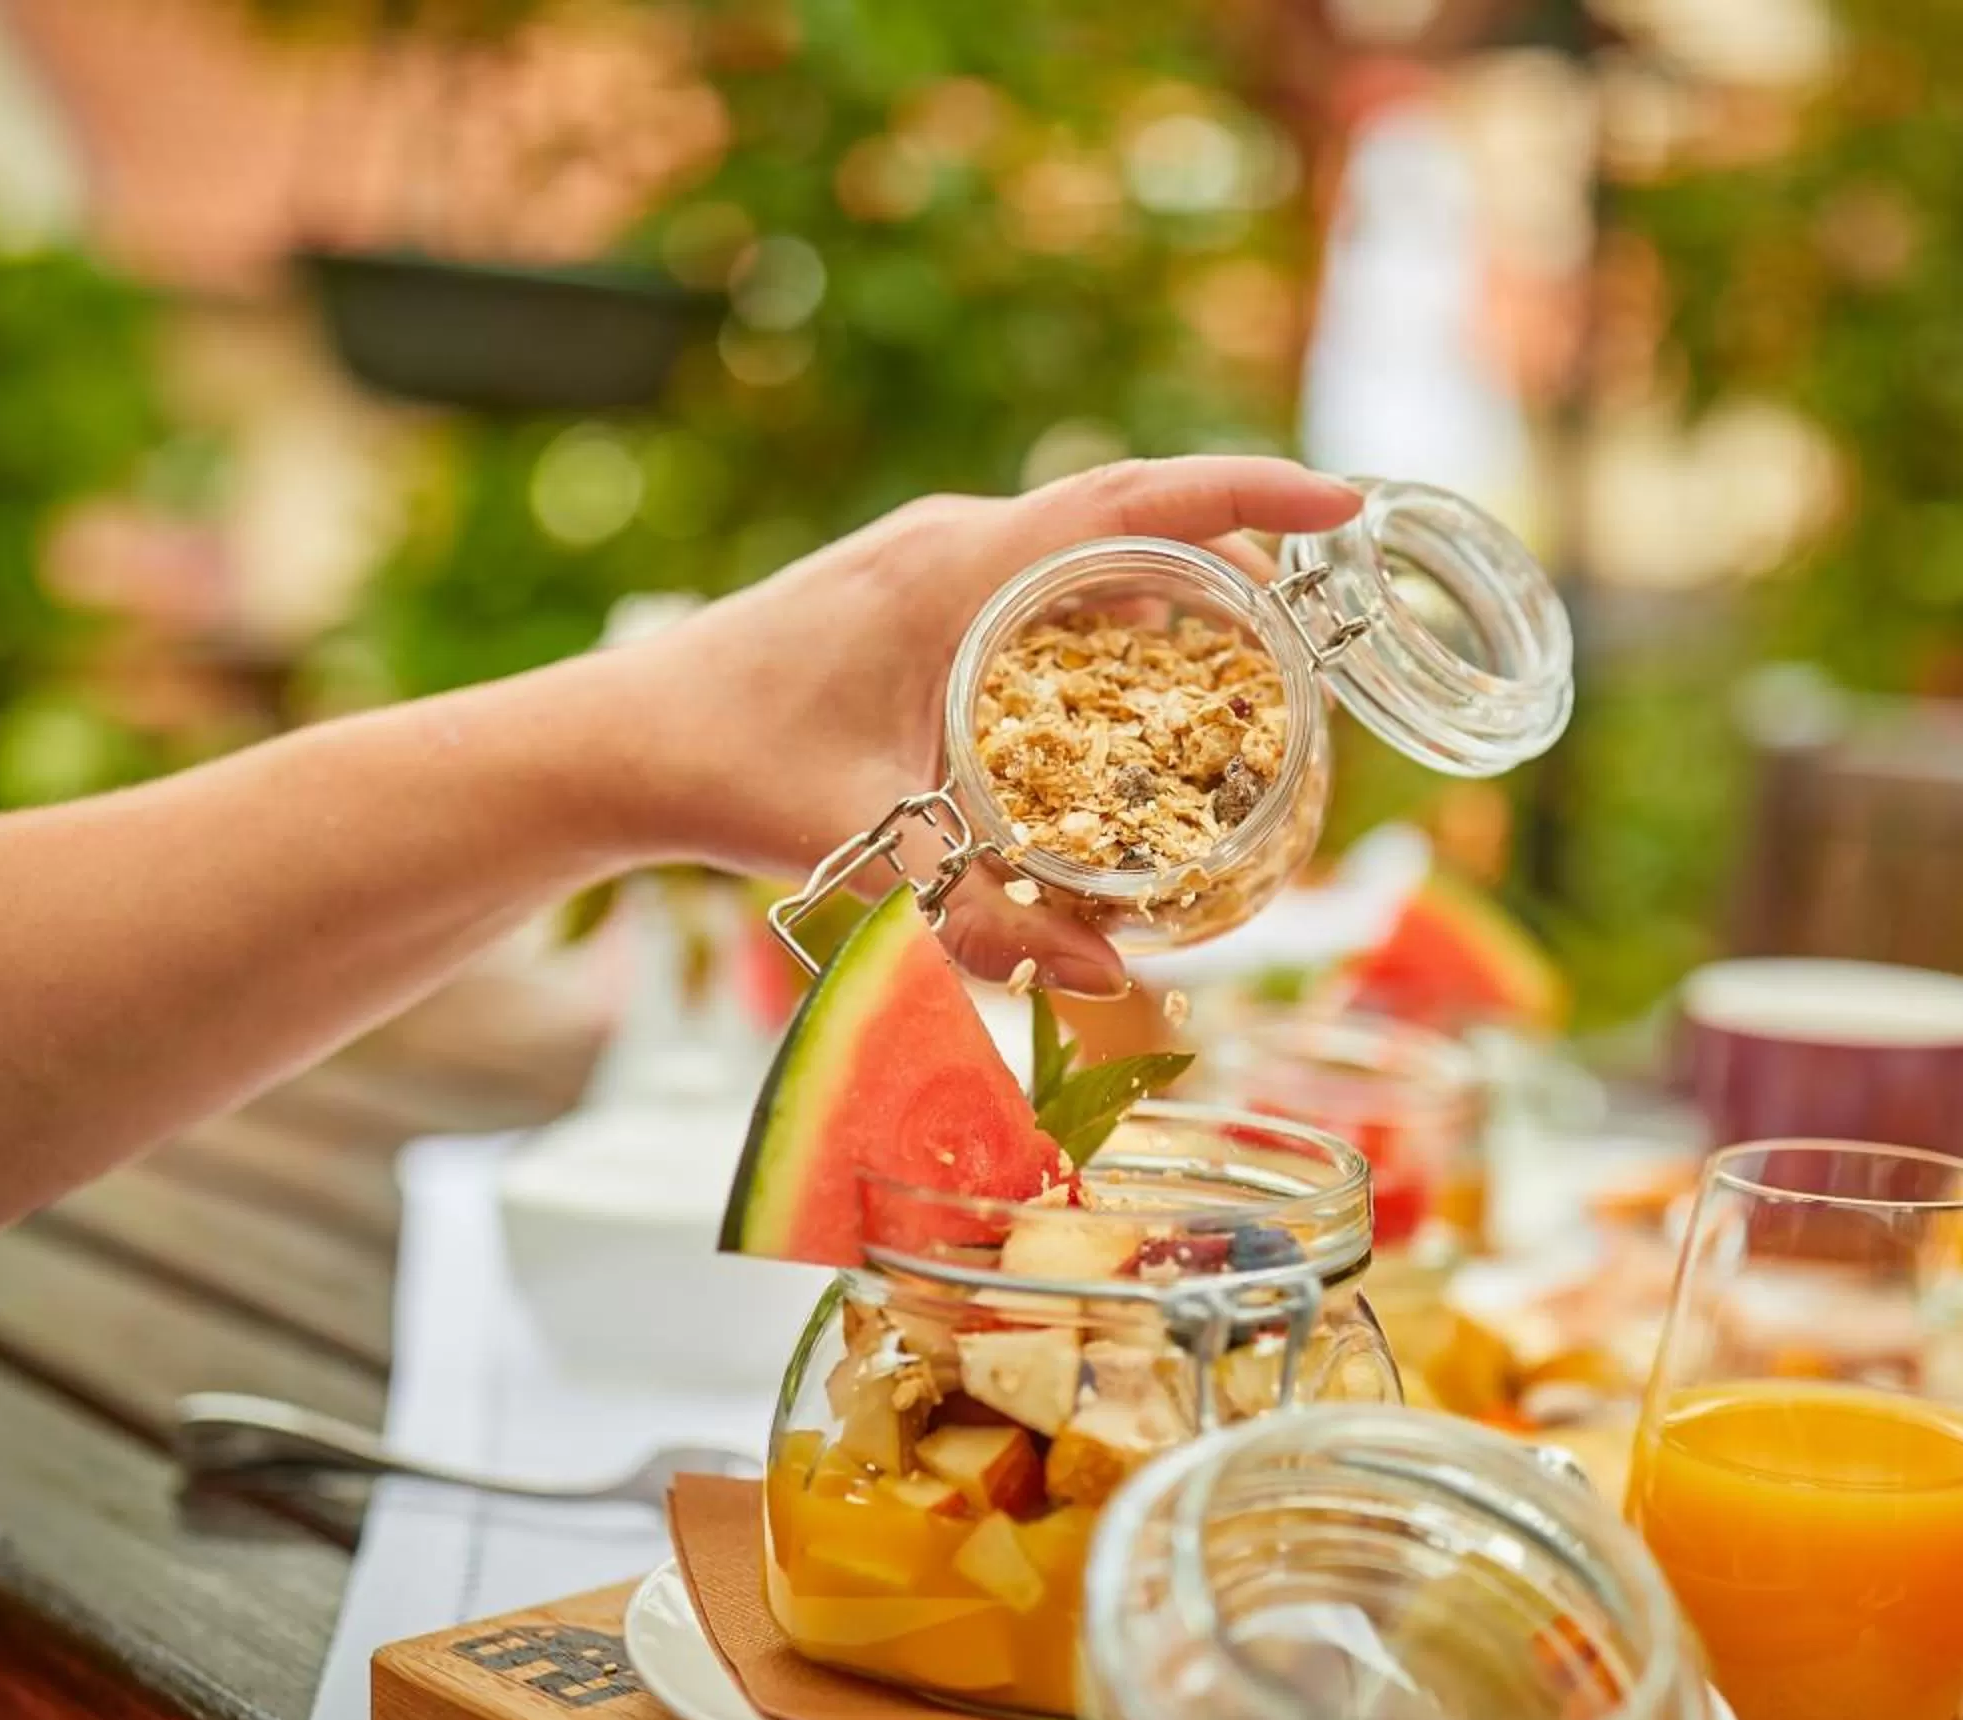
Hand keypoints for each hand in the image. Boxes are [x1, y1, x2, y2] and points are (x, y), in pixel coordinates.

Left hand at [580, 457, 1359, 994]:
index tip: (1345, 504)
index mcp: (957, 568)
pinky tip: (1139, 684)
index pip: (1136, 500)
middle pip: (1132, 515)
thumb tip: (1113, 981)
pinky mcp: (913, 587)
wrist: (616, 740)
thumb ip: (989, 923)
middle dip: (1241, 553)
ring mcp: (930, 555)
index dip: (1251, 495)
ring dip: (1176, 584)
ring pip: (1087, 545)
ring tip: (1257, 658)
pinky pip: (1043, 576)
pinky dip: (1111, 610)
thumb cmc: (728, 775)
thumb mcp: (871, 854)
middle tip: (1320, 628)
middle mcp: (953, 540)